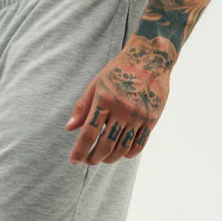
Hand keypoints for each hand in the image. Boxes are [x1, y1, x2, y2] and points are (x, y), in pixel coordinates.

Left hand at [66, 36, 174, 165]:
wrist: (151, 58)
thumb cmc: (119, 70)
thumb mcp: (97, 83)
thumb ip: (83, 106)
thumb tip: (69, 128)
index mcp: (105, 100)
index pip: (89, 133)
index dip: (80, 151)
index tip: (74, 161)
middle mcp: (122, 110)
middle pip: (105, 145)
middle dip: (94, 158)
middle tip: (88, 161)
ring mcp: (138, 116)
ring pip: (122, 149)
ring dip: (110, 158)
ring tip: (103, 159)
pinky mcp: (152, 119)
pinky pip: (139, 145)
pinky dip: (128, 154)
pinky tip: (121, 154)